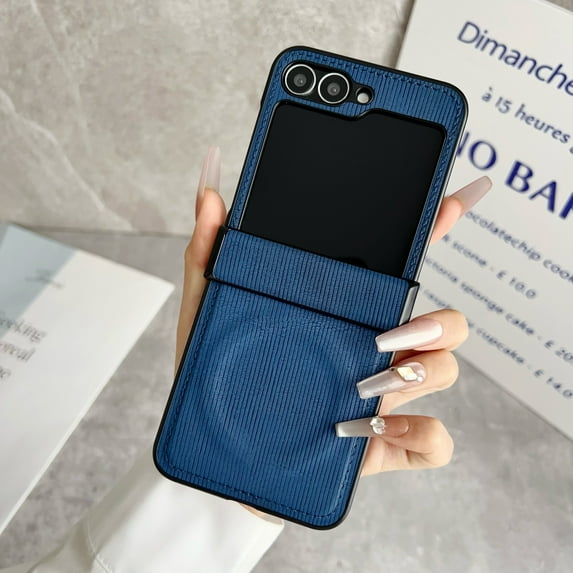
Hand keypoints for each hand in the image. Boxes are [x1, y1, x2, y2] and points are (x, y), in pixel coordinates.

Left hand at [176, 146, 491, 477]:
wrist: (218, 448)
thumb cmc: (220, 376)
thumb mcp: (209, 312)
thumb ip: (209, 254)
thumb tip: (209, 197)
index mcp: (344, 315)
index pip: (399, 271)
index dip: (433, 235)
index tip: (450, 206)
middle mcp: (371, 351)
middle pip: (445, 324)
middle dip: (440, 321)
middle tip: (384, 334)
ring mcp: (383, 398)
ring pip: (445, 370)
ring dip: (424, 372)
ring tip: (365, 386)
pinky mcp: (382, 445)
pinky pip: (434, 441)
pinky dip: (424, 434)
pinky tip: (377, 427)